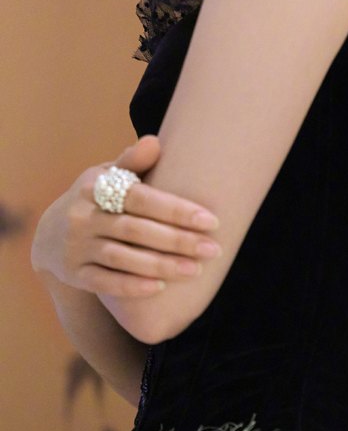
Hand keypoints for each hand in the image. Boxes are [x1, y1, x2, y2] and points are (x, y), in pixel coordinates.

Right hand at [31, 134, 221, 298]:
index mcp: (95, 187)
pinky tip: (159, 288)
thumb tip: (154, 142)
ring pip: (122, 258)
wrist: (49, 234)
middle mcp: (83, 217)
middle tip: (213, 249)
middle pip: (135, 230)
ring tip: (196, 270)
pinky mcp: (74, 274)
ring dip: (160, 266)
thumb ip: (132, 161)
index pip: (140, 198)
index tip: (211, 220)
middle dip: (177, 241)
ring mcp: (76, 247)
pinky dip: (130, 286)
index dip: (175, 209)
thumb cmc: (96, 198)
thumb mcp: (107, 175)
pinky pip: (103, 283)